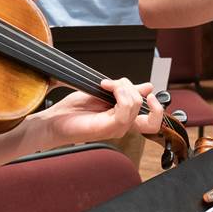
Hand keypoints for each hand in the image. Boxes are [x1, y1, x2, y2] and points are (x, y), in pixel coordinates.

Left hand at [39, 79, 162, 145]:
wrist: (54, 120)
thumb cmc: (73, 110)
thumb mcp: (104, 94)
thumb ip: (126, 91)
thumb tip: (148, 86)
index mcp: (124, 118)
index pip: (153, 120)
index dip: (158, 107)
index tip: (149, 92)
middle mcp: (123, 125)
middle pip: (144, 104)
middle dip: (129, 85)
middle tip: (110, 83)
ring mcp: (116, 128)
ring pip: (134, 104)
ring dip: (121, 87)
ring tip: (105, 85)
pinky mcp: (107, 128)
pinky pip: (124, 111)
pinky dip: (118, 94)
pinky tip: (105, 88)